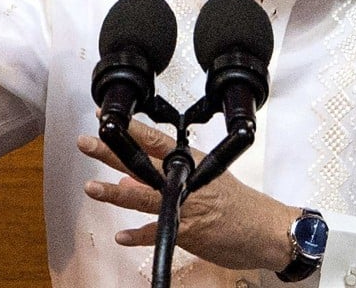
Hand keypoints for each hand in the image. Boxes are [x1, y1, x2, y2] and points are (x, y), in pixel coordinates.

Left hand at [78, 119, 297, 271]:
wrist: (267, 230)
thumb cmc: (239, 206)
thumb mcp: (206, 183)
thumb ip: (164, 182)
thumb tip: (127, 182)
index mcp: (192, 163)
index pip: (155, 139)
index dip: (129, 129)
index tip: (106, 118)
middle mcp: (187, 180)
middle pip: (143, 163)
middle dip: (113, 152)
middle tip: (88, 142)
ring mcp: (187, 205)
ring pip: (145, 197)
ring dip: (116, 193)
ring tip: (92, 188)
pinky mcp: (190, 231)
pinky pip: (160, 233)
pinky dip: (140, 236)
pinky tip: (122, 236)